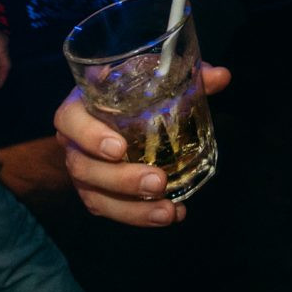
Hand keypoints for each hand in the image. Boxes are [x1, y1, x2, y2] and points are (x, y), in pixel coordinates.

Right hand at [55, 64, 229, 225]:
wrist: (114, 111)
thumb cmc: (128, 89)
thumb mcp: (149, 76)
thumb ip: (183, 75)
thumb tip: (221, 76)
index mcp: (79, 108)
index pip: (69, 121)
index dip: (89, 136)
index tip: (119, 148)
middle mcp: (73, 144)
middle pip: (85, 168)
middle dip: (123, 180)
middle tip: (159, 182)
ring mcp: (83, 172)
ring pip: (96, 198)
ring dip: (134, 209)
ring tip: (168, 211)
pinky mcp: (97, 193)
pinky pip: (113, 210)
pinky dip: (142, 216)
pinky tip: (173, 214)